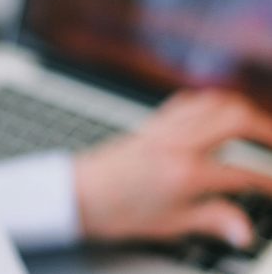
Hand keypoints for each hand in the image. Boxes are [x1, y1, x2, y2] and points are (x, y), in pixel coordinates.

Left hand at [75, 90, 271, 248]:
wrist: (78, 194)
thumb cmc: (118, 212)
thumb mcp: (170, 224)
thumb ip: (212, 221)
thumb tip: (244, 230)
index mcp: (186, 173)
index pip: (244, 174)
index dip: (269, 182)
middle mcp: (179, 144)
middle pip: (237, 119)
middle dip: (267, 129)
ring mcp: (165, 129)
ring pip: (214, 102)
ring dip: (242, 109)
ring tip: (257, 126)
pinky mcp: (152, 124)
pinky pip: (188, 102)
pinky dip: (210, 103)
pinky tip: (216, 114)